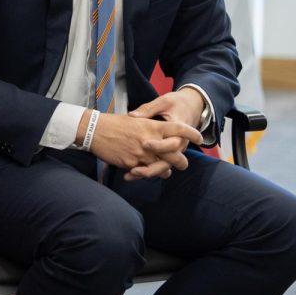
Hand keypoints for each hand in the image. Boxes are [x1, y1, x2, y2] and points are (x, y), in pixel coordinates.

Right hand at [84, 109, 201, 181]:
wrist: (95, 130)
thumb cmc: (114, 123)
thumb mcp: (135, 120)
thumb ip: (150, 129)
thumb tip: (159, 136)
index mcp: (152, 126)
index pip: (178, 129)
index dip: (191, 134)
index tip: (200, 138)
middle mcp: (150, 140)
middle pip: (175, 154)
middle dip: (182, 162)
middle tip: (183, 164)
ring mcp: (142, 153)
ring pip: (162, 167)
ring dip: (165, 171)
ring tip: (167, 172)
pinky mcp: (132, 164)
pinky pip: (145, 173)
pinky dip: (147, 174)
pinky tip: (145, 174)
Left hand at [122, 91, 206, 179]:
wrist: (191, 107)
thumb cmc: (177, 103)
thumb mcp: (164, 102)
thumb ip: (149, 109)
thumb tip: (132, 115)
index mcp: (180, 131)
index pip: (172, 143)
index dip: (159, 146)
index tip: (144, 144)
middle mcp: (180, 144)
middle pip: (169, 161)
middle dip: (153, 166)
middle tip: (135, 168)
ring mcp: (174, 151)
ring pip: (163, 167)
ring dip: (148, 172)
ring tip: (130, 173)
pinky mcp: (168, 154)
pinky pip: (158, 166)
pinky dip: (145, 171)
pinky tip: (129, 175)